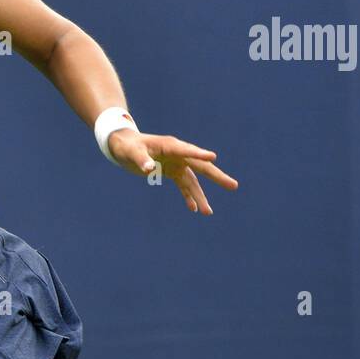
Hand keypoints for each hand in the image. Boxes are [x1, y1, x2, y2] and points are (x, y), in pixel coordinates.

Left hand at [107, 129, 238, 214]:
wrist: (125, 147)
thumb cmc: (128, 147)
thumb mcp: (132, 152)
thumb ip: (141, 160)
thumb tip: (148, 169)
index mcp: (171, 146)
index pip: (187, 150)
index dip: (199, 154)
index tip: (213, 158)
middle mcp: (178, 155)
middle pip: (201, 167)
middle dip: (217, 177)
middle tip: (234, 185)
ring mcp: (177, 164)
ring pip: (193, 181)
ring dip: (200, 196)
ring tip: (208, 213)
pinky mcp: (173, 172)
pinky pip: (184, 185)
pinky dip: (188, 196)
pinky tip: (194, 209)